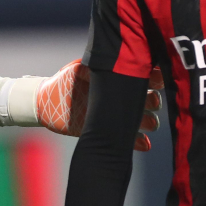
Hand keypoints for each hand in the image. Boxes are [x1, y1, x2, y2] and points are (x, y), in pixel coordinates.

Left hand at [37, 60, 162, 150]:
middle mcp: (121, 99)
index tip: (158, 79)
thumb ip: (92, 67)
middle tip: (152, 102)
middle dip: (153, 101)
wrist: (47, 105)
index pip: (143, 78)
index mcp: (117, 81)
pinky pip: (131, 140)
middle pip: (149, 100)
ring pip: (145, 120)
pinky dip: (139, 142)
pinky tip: (144, 142)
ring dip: (149, 122)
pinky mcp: (110, 134)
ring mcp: (117, 117)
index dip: (154, 78)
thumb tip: (107, 63)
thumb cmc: (63, 83)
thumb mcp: (77, 70)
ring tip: (149, 124)